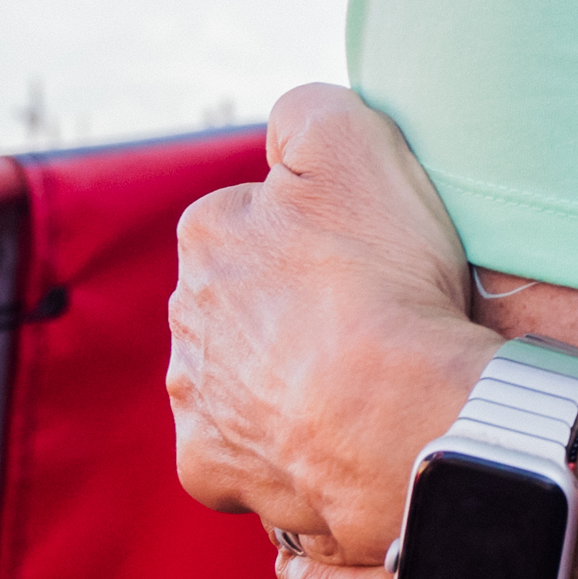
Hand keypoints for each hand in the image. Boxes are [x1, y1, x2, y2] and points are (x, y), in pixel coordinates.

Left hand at [171, 83, 494, 560]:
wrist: (394, 419)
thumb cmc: (379, 280)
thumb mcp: (355, 142)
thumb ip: (308, 111)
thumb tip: (286, 122)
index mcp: (209, 233)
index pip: (262, 212)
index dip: (324, 227)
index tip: (370, 250)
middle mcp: (183, 315)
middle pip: (248, 294)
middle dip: (294, 300)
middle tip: (372, 311)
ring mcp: (194, 398)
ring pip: (241, 370)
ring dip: (284, 371)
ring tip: (361, 378)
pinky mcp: (211, 467)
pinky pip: (242, 447)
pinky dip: (279, 440)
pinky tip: (328, 432)